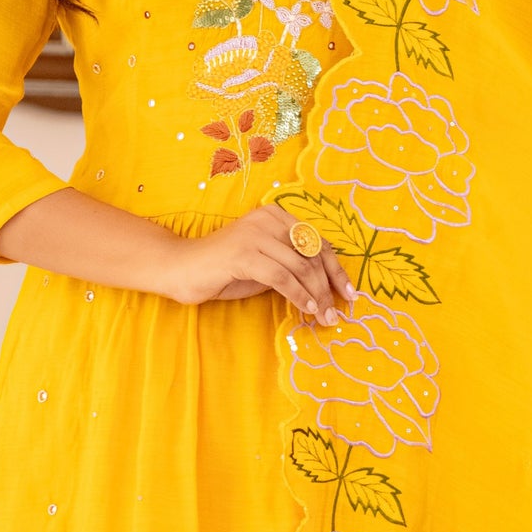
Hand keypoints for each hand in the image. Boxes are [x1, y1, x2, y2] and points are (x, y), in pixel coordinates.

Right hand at [163, 206, 354, 323]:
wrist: (181, 268)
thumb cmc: (224, 270)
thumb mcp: (265, 263)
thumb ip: (291, 265)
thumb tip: (327, 285)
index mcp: (276, 215)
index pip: (317, 242)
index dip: (336, 269)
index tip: (349, 293)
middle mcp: (268, 219)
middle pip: (313, 254)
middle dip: (329, 286)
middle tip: (337, 313)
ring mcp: (255, 234)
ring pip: (300, 267)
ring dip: (317, 296)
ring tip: (324, 316)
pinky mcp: (244, 254)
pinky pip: (282, 277)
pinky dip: (299, 295)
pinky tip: (306, 309)